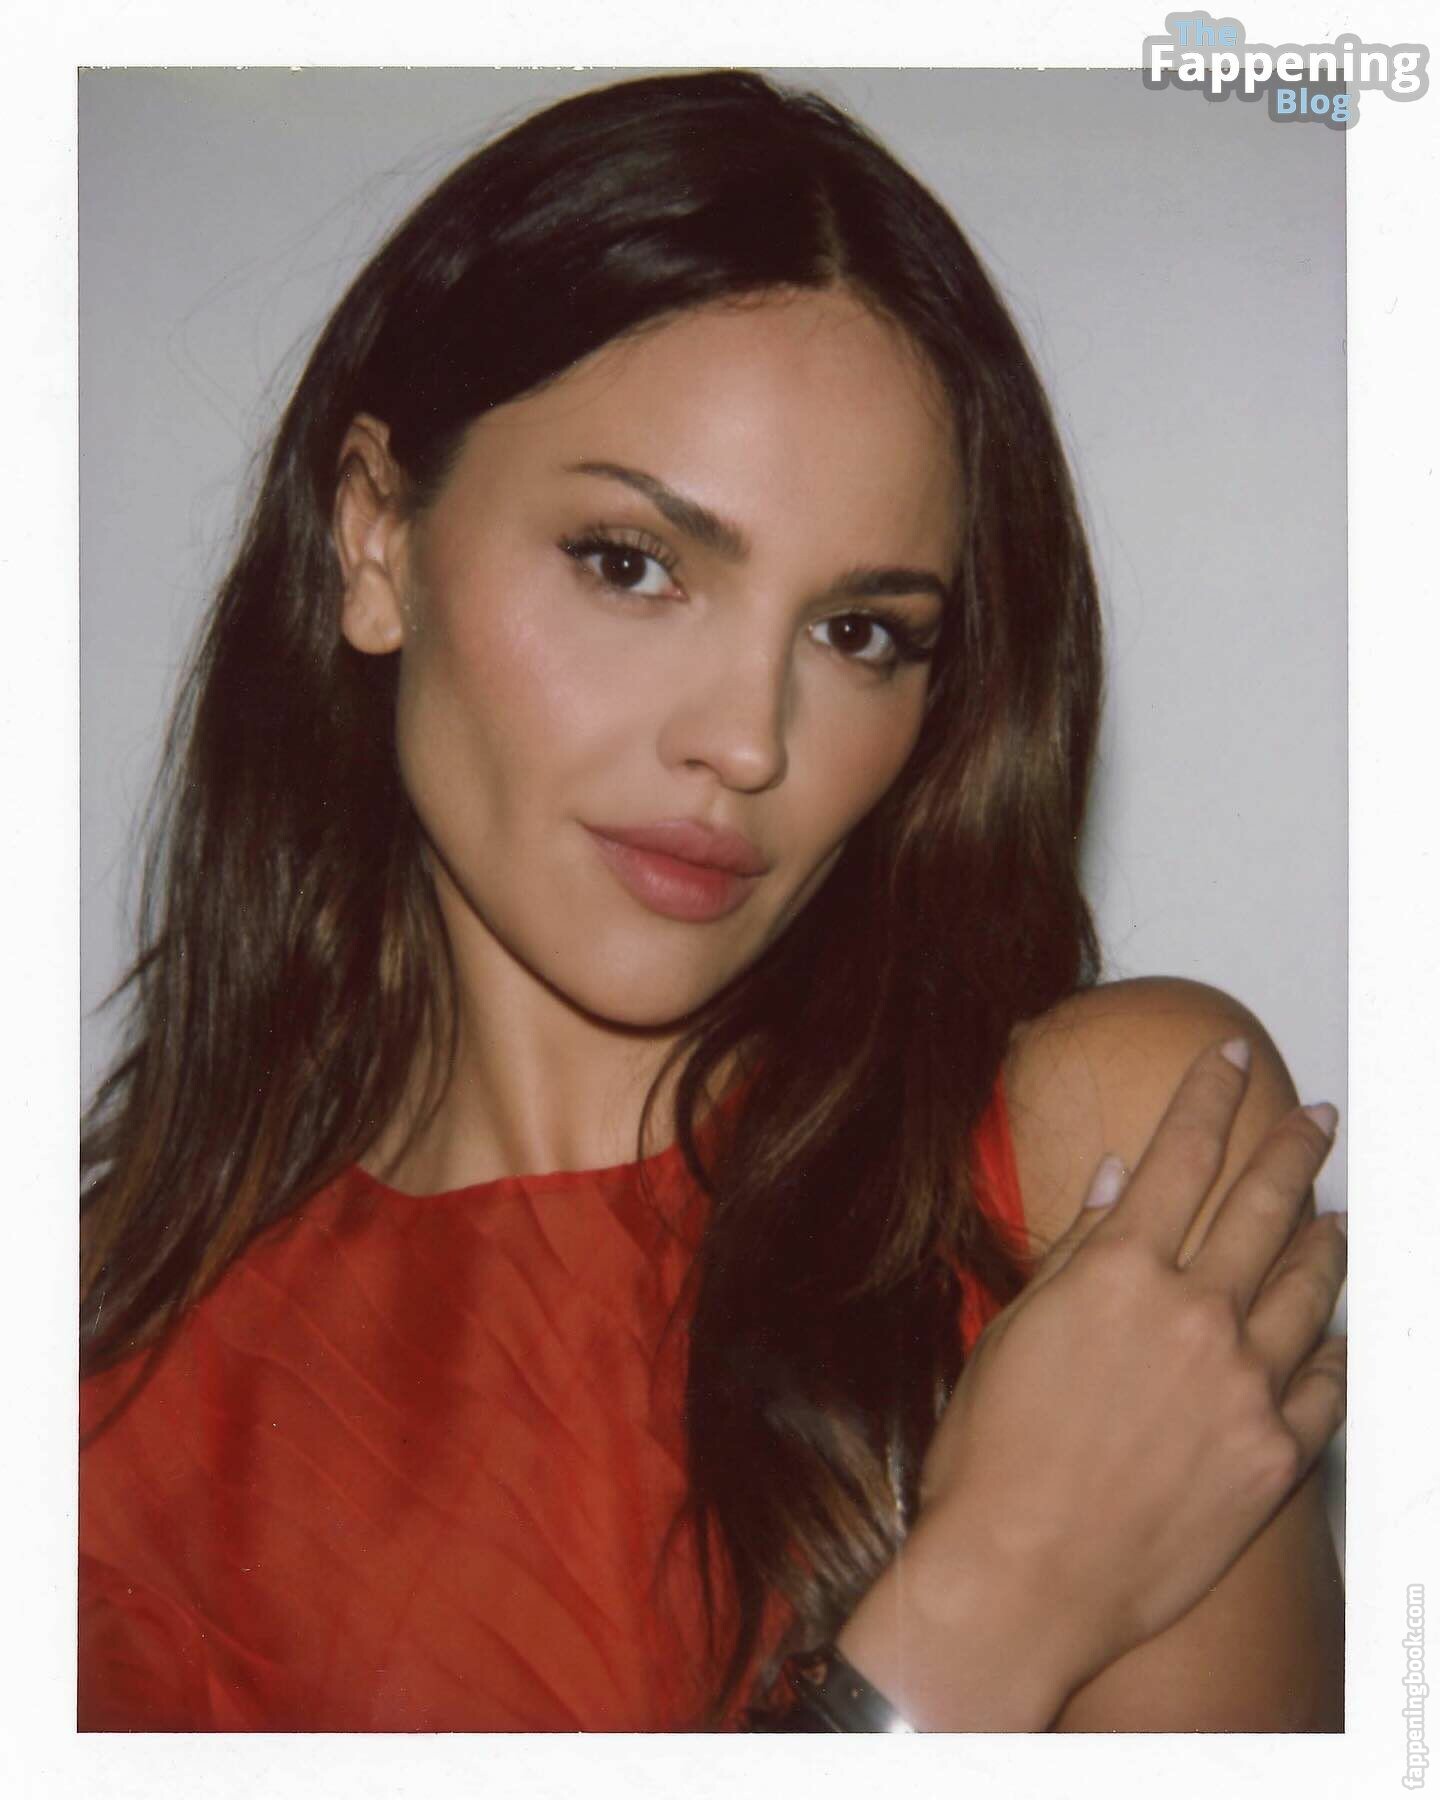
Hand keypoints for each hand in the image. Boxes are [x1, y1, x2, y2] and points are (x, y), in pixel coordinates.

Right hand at [837, 1036, 1346, 1728]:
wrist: (1019, 1579)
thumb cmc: (992, 1457)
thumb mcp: (1012, 1331)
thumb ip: (1074, 1249)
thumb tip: (1109, 1176)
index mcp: (1120, 1272)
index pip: (1181, 1154)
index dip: (1211, 1095)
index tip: (1232, 1057)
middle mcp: (1194, 1314)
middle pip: (1263, 1205)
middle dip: (1294, 1150)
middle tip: (1320, 1119)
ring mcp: (1244, 1385)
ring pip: (1311, 1288)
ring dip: (1328, 1240)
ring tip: (1338, 1216)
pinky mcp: (1273, 1456)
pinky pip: (1328, 1386)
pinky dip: (1338, 1350)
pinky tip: (1342, 1334)